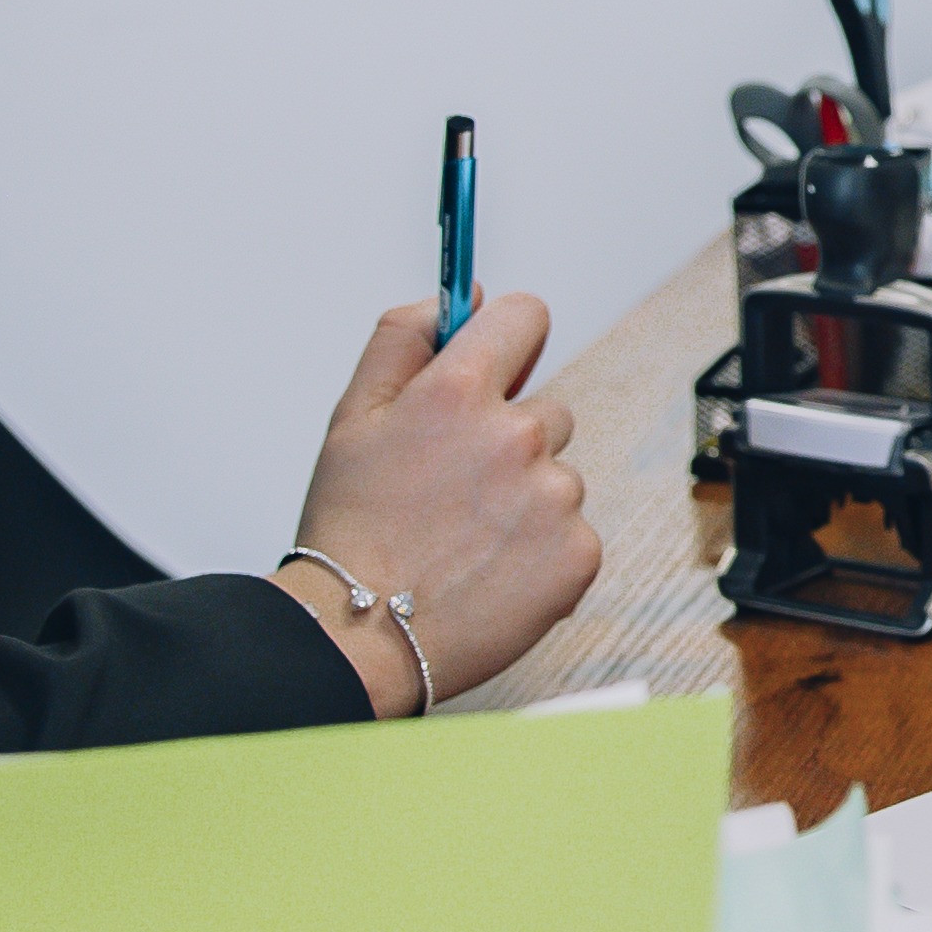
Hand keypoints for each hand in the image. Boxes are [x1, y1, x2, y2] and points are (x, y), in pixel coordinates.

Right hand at [282, 291, 597, 713]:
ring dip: (524, 499)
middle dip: (507, 440)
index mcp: (458, 392)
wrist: (361, 636)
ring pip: (556, 476)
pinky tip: (491, 569)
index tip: (496, 363)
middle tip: (452, 490)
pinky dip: (541, 550)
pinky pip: (572, 531)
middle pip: (545, 411)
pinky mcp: (579, 552)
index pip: (523, 317)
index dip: (508, 338)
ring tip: (465, 539)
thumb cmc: (352, 531)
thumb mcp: (352, 415)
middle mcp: (517, 436)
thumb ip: (405, 337)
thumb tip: (461, 294)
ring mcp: (554, 496)